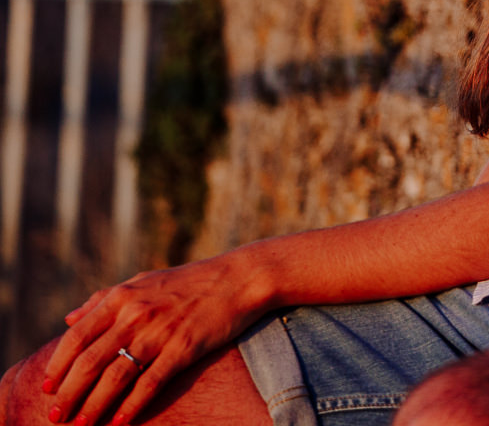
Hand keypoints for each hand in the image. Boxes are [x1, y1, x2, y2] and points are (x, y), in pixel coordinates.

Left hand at [42, 255, 268, 424]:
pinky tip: (120, 421)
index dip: (58, 366)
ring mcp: (160, 332)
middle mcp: (136, 314)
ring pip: (115, 376)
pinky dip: (132, 405)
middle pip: (90, 362)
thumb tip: (70, 320)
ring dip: (94, 405)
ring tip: (82, 425)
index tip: (48, 388)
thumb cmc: (190, 281)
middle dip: (69, 394)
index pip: (76, 337)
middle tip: (57, 416)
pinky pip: (151, 382)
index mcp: (122, 297)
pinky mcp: (184, 348)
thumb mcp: (143, 281)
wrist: (239, 278)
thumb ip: (105, 299)